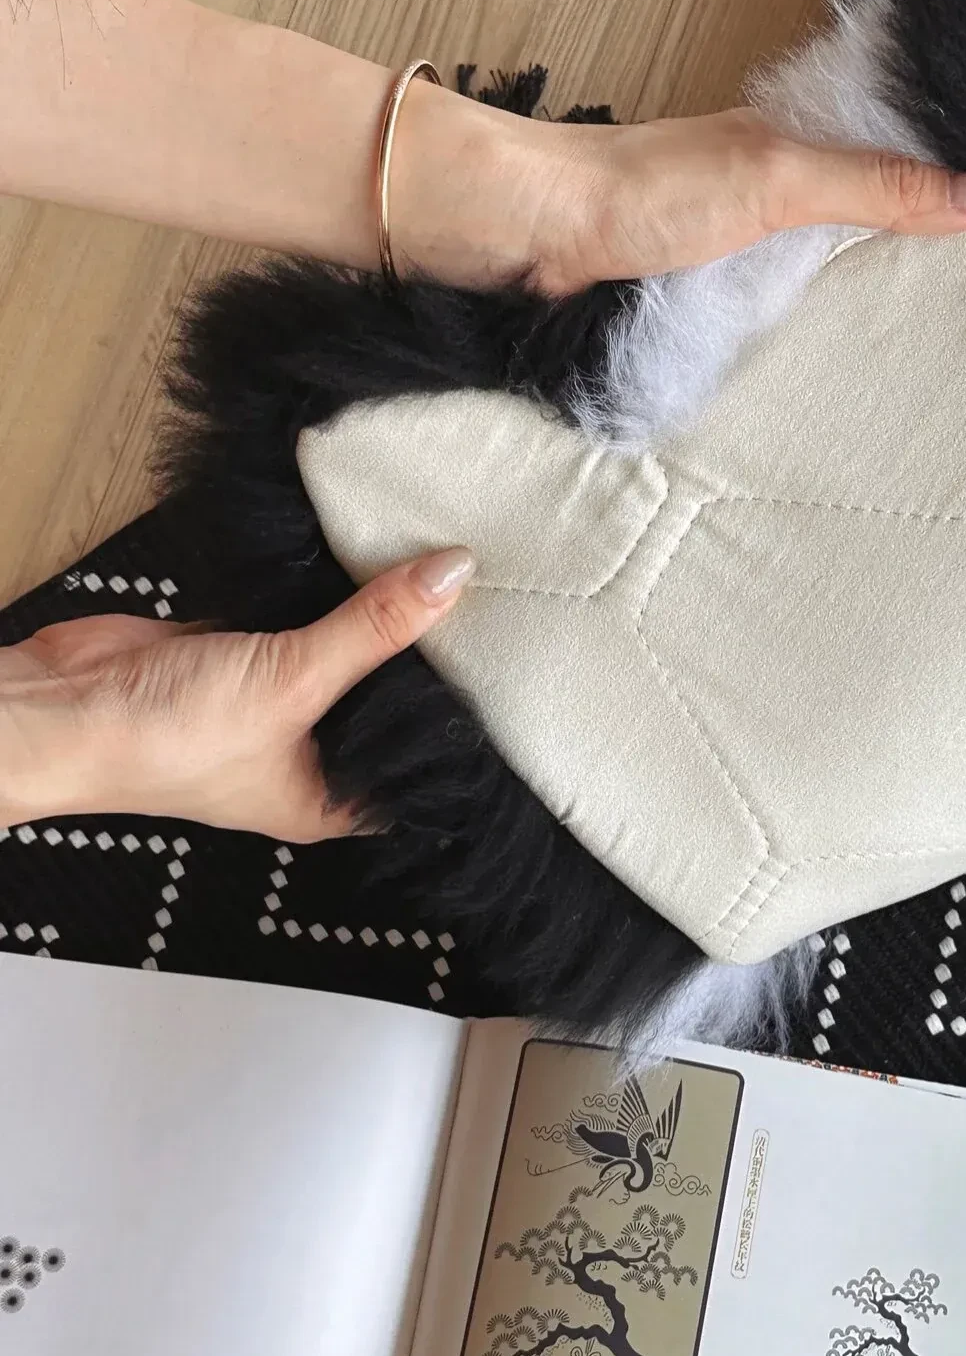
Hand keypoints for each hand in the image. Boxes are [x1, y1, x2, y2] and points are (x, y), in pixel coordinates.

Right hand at [0, 550, 474, 839]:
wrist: (62, 707)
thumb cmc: (168, 740)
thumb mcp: (293, 682)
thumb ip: (372, 629)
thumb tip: (452, 577)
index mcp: (333, 800)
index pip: (420, 768)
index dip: (463, 727)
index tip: (514, 672)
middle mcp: (311, 756)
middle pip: (388, 701)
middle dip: (425, 657)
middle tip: (494, 600)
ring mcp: (275, 702)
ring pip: (346, 654)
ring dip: (377, 615)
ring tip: (443, 566)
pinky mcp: (243, 653)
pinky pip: (303, 619)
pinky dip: (328, 592)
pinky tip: (369, 555)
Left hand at [398, 92, 965, 294]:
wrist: (534, 235)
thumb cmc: (645, 193)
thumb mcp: (783, 181)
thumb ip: (882, 188)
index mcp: (802, 139)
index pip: (907, 149)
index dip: (965, 176)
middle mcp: (776, 183)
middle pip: (875, 211)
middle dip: (933, 244)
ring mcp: (740, 238)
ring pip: (829, 263)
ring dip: (876, 294)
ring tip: (957, 336)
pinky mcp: (705, 286)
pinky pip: (781, 306)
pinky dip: (818, 326)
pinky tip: (851, 356)